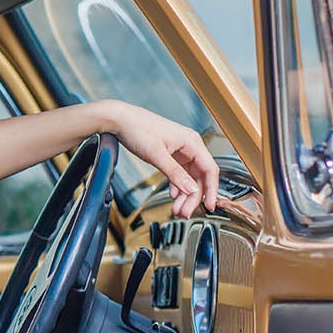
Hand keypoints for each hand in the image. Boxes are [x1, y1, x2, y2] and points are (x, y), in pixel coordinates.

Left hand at [102, 100, 218, 216]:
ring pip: (189, 177)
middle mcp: (189, 146)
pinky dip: (177, 185)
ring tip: (178, 209)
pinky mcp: (170, 153)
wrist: (119, 119)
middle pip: (199, 176)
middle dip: (193, 196)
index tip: (209, 206)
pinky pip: (179, 173)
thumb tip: (191, 189)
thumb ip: (175, 173)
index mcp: (192, 142)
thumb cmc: (137, 129)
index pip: (210, 170)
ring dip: (184, 194)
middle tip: (185, 212)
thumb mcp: (157, 154)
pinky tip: (173, 195)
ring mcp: (180, 150)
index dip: (212, 190)